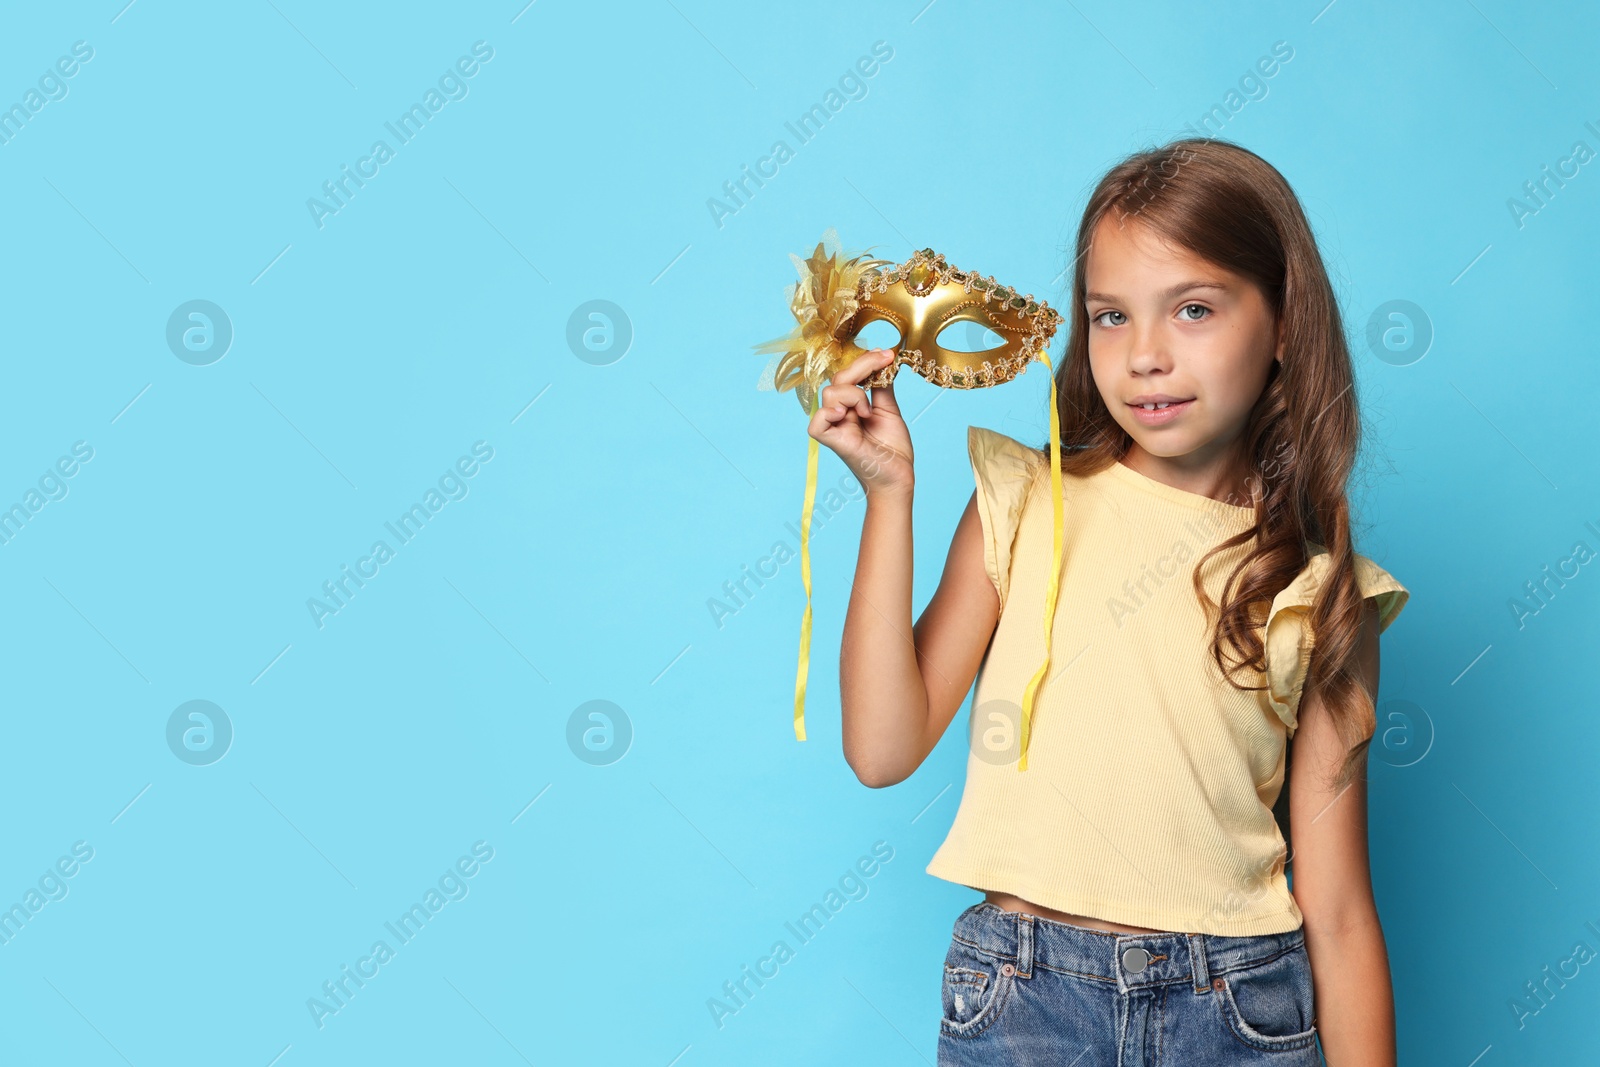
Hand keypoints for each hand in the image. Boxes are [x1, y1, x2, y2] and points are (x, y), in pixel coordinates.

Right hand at [807, 348, 912, 498]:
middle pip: (837, 379)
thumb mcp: (889, 410)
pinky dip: (830, 413)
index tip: (886, 353)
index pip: (848, 375)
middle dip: (863, 366)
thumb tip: (882, 360)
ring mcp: (833, 427)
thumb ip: (881, 387)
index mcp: (850, 407)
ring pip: (830, 393)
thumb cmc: (892, 450)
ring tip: (868, 412)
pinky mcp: (831, 441)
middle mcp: (838, 415)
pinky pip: (817, 422)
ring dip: (854, 394)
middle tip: (885, 360)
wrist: (898, 477)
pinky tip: (848, 416)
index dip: (864, 361)